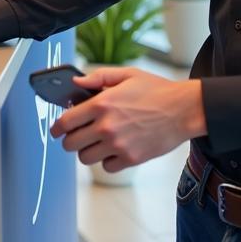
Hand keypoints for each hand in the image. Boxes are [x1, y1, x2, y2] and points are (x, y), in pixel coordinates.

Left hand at [49, 67, 206, 171]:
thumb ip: (98, 77)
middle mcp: (106, 126)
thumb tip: (76, 82)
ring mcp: (118, 145)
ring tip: (96, 142)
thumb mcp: (126, 74)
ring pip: (85, 158)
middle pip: (71, 144)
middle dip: (70, 140)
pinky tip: (114, 149)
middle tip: (77, 136)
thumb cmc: (156, 90)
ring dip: (87, 151)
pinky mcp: (131, 158)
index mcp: (101, 104)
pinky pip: (107, 167)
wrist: (184, 110)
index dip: (57, 127)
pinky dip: (107, 160)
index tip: (56, 130)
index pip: (65, 122)